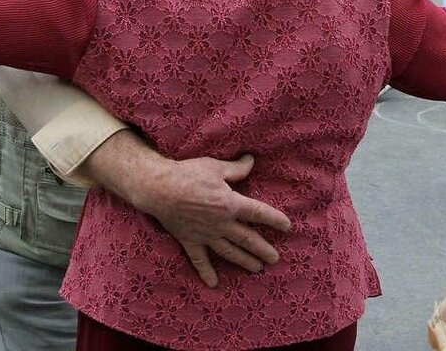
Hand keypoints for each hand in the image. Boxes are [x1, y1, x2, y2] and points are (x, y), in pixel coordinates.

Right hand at [135, 154, 290, 287]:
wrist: (158, 189)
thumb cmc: (188, 174)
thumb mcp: (215, 167)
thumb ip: (236, 169)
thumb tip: (252, 161)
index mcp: (230, 204)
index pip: (259, 213)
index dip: (274, 220)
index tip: (287, 227)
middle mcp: (222, 223)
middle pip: (248, 239)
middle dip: (263, 249)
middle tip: (275, 259)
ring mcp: (206, 235)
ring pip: (229, 252)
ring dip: (244, 261)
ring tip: (257, 269)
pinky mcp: (190, 241)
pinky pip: (200, 260)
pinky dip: (206, 272)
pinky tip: (213, 284)